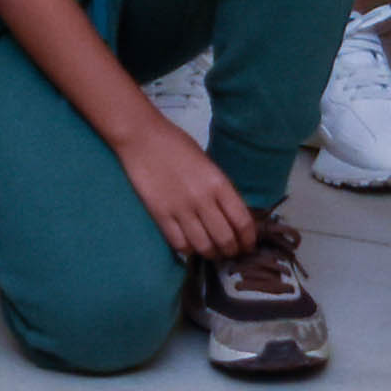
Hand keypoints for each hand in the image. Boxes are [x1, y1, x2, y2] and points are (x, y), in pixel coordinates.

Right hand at [116, 106, 256, 261]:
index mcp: (219, 183)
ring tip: (213, 252)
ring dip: (211, 254)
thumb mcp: (208, 164)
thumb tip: (230, 216)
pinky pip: (179, 243)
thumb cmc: (177, 145)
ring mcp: (180, 209)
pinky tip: (191, 246)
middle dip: (232, 251)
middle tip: (231, 253)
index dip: (248, 239)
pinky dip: (189, 250)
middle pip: (225, 239)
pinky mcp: (160, 215)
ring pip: (203, 246)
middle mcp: (203, 199)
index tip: (248, 245)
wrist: (142, 137)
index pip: (242, 221)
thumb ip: (220, 189)